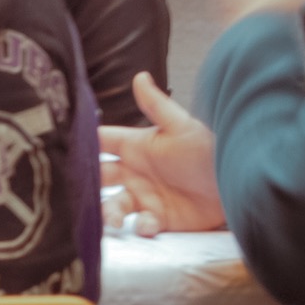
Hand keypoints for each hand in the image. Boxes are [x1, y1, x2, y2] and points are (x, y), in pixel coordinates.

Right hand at [98, 72, 225, 233]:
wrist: (239, 181)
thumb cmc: (210, 148)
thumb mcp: (181, 126)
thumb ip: (156, 105)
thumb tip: (139, 76)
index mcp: (136, 146)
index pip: (100, 142)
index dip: (82, 145)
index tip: (65, 151)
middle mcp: (136, 172)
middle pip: (99, 177)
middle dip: (88, 185)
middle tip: (82, 193)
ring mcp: (147, 197)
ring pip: (114, 206)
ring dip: (110, 213)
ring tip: (115, 219)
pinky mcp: (161, 220)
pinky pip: (141, 226)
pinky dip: (141, 228)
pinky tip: (149, 225)